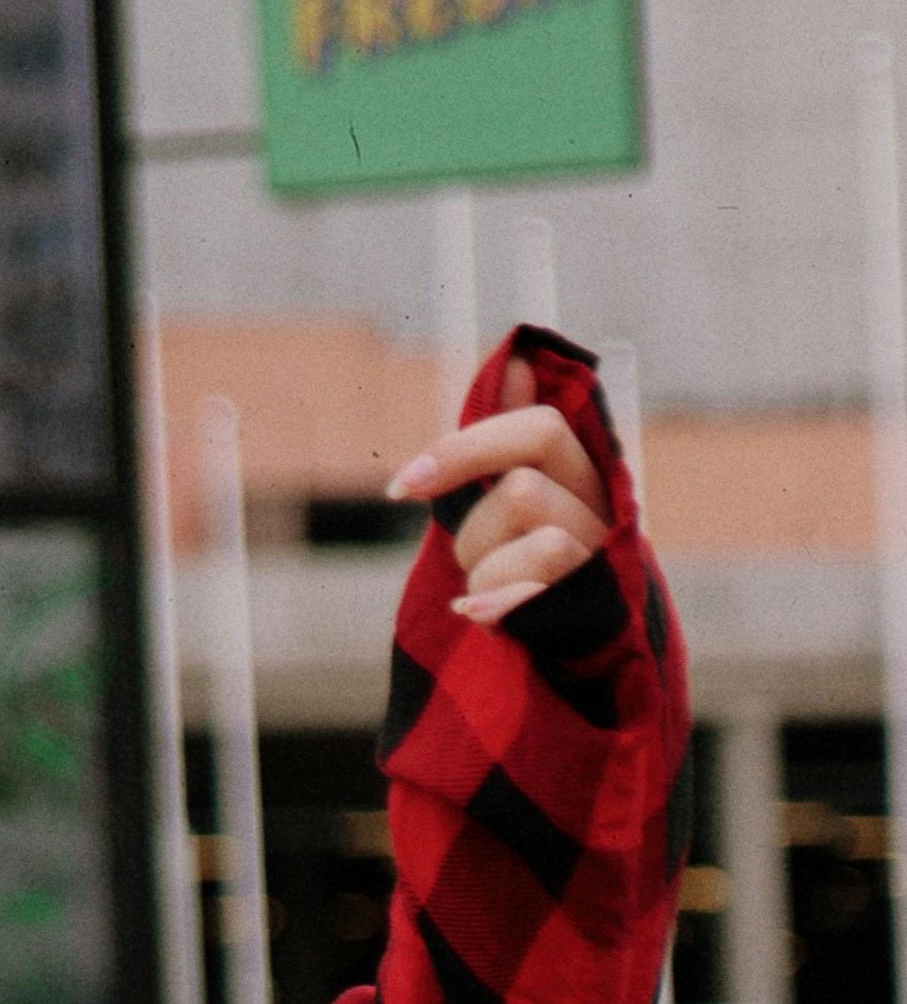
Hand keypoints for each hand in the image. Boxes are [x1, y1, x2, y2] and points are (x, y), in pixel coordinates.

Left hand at [385, 353, 610, 626]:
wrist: (575, 645)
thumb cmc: (530, 565)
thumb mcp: (518, 495)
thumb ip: (510, 437)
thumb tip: (519, 357)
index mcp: (583, 472)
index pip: (539, 430)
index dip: (464, 450)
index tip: (402, 486)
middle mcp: (602, 510)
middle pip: (523, 492)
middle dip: (473, 534)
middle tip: (469, 562)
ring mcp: (602, 562)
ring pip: (540, 543)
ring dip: (485, 578)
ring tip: (485, 598)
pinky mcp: (594, 611)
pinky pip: (537, 598)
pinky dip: (495, 610)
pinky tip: (477, 617)